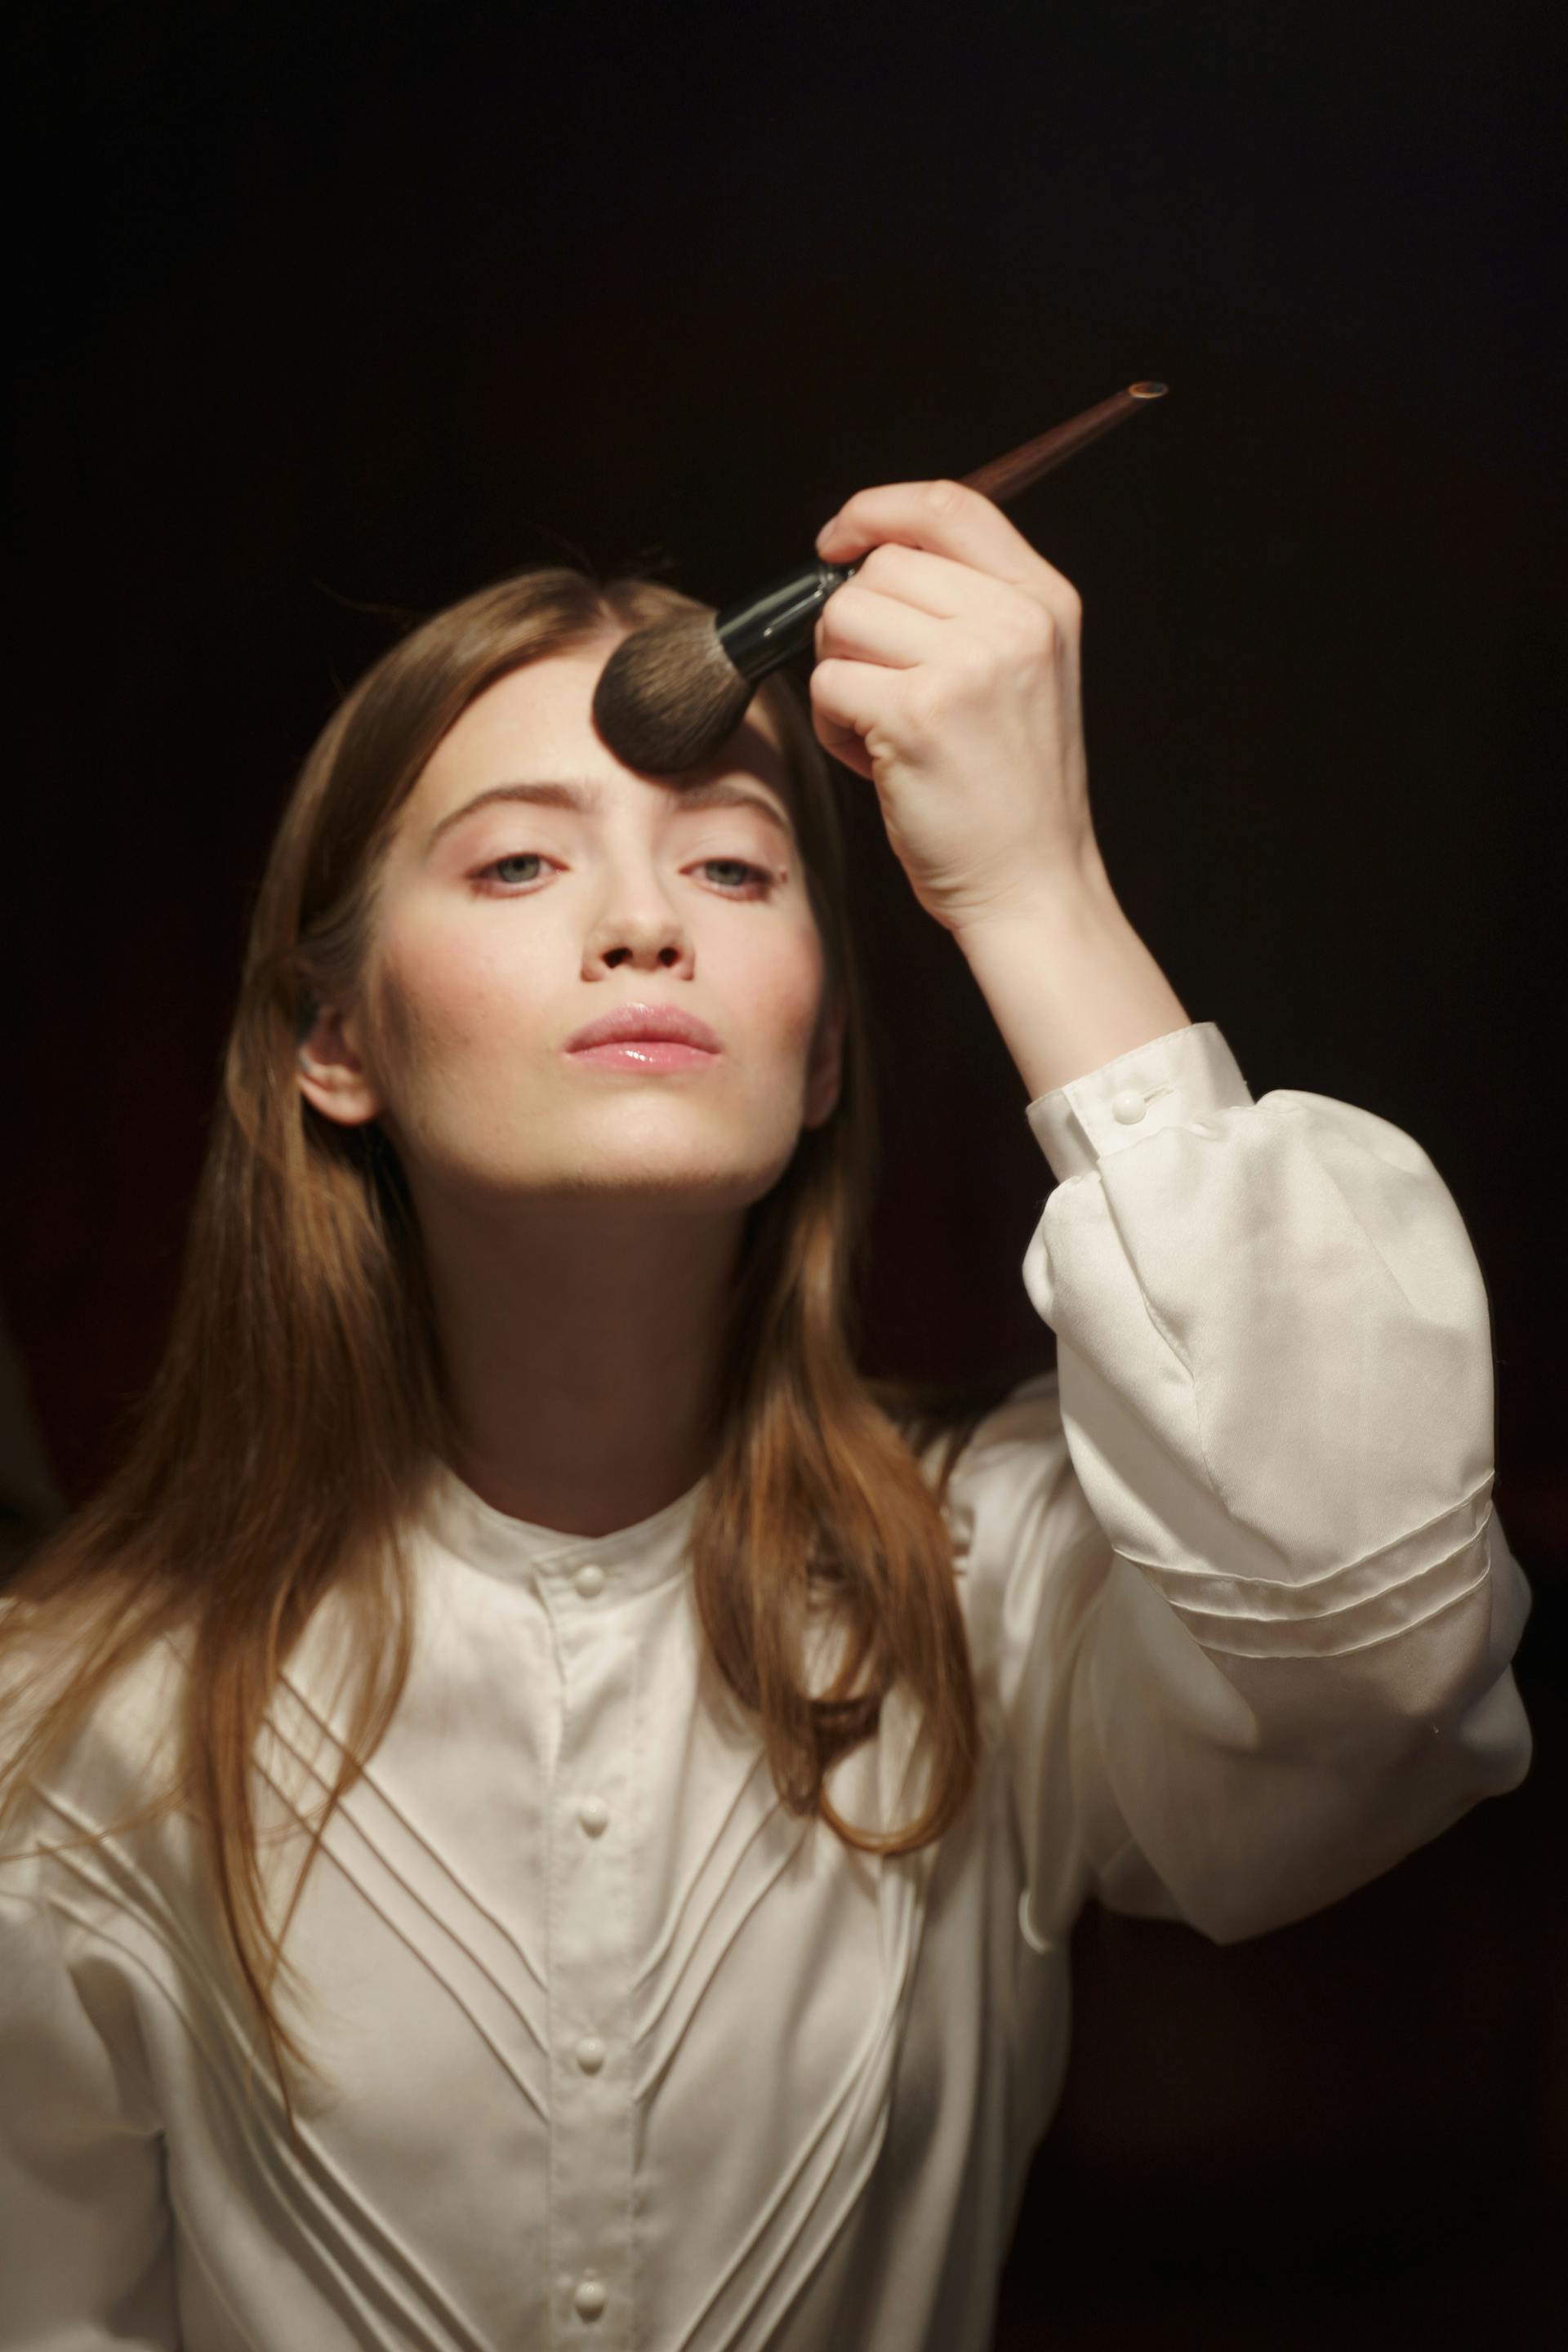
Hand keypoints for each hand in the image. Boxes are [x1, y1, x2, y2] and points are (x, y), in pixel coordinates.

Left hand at [809, 478, 1102, 933]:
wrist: (1032, 886)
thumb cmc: (1010, 795)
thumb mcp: (1021, 675)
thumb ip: (967, 608)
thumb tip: (861, 563)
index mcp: (1045, 602)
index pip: (948, 505)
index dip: (876, 510)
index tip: (835, 542)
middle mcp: (1015, 623)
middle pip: (879, 567)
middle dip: (852, 627)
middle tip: (881, 691)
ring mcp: (969, 665)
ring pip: (842, 619)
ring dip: (839, 676)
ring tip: (882, 729)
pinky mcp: (918, 715)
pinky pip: (827, 684)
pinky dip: (832, 727)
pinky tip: (876, 762)